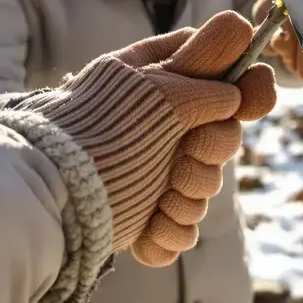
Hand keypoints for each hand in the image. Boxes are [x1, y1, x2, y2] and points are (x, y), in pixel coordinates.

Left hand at [0, 11, 276, 267]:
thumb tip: (236, 69)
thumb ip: (203, 76)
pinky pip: (184, 229)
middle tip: (186, 154)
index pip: (223, 76)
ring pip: (206, 187)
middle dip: (211, 151)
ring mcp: (156, 171)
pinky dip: (168, 233)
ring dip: (188, 196)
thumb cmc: (101, 132)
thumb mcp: (155, 90)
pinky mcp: (146, 215)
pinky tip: (150, 226)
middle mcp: (164, 127)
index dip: (247, 88)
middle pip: (224, 137)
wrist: (55, 193)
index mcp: (164, 84)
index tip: (247, 102)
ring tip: (160, 197)